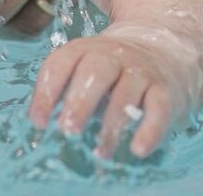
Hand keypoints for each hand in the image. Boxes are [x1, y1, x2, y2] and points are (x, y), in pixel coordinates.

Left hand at [28, 34, 189, 159]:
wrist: (165, 50)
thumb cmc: (112, 69)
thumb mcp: (85, 67)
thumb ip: (63, 88)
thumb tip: (37, 119)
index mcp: (86, 48)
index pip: (62, 62)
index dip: (47, 91)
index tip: (38, 122)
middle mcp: (113, 55)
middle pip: (94, 71)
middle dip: (79, 102)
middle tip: (68, 130)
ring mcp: (141, 71)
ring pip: (125, 94)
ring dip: (111, 125)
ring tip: (99, 153)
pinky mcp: (165, 90)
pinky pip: (158, 108)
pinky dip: (149, 130)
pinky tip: (137, 149)